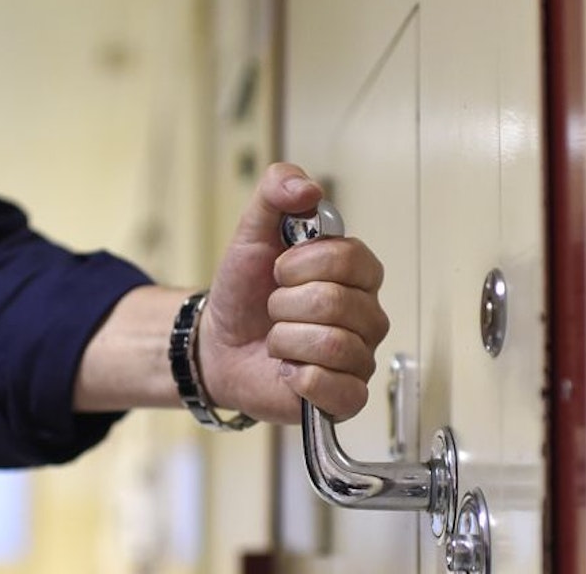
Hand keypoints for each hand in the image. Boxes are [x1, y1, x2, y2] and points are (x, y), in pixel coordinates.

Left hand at [197, 163, 389, 423]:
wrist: (218, 344)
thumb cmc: (245, 291)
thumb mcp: (252, 231)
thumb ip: (276, 193)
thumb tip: (306, 188)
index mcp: (356, 272)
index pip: (349, 258)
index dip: (302, 264)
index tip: (278, 270)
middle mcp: (368, 314)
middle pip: (336, 302)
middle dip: (284, 304)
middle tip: (274, 309)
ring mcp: (361, 357)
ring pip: (334, 345)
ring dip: (285, 340)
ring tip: (278, 340)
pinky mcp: (348, 398)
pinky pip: (339, 389)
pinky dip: (300, 378)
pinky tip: (288, 371)